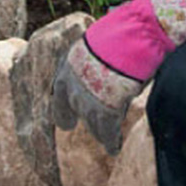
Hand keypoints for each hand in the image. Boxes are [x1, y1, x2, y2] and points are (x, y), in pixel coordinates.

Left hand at [51, 38, 144, 155]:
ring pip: (93, 125)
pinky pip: (108, 133)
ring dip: (101, 132)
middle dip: (86, 120)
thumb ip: (96, 61)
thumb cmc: (116, 37)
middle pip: (78, 112)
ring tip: (107, 141)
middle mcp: (72, 89)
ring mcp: (88, 102)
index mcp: (66, 70)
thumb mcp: (97, 46)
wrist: (125, 40)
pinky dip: (112, 142)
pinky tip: (114, 149)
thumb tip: (107, 67)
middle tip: (93, 131)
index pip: (60, 97)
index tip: (66, 124)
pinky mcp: (105, 113)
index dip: (64, 111)